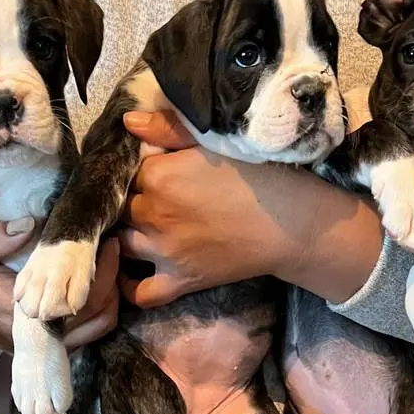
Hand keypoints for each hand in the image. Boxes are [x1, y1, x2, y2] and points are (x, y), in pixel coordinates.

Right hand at [0, 219, 118, 350]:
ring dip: (111, 296)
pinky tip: (99, 281)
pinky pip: (90, 332)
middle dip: (112, 280)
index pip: (80, 299)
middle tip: (114, 245)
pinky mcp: (52, 343)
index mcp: (26, 313)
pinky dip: (102, 309)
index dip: (102, 272)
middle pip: (98, 314)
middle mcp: (43, 333)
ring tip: (109, 262)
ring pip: (98, 326)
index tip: (108, 242)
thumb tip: (29, 225)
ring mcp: (49, 342)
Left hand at [120, 111, 383, 307]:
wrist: (292, 223)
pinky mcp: (180, 281)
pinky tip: (132, 272)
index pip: (126, 171)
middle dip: (130, 202)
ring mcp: (164, 251)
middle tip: (151, 199)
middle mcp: (152, 214)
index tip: (151, 172)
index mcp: (157, 174)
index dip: (137, 171)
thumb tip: (127, 120)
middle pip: (121, 207)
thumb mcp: (214, 140)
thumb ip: (168, 128)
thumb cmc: (260, 175)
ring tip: (138, 228)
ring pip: (122, 244)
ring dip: (125, 236)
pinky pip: (141, 292)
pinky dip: (130, 286)